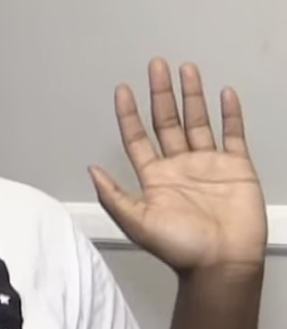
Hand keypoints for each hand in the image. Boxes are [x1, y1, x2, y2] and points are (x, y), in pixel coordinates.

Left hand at [89, 58, 266, 273]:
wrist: (221, 263)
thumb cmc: (179, 248)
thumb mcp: (137, 223)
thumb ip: (114, 195)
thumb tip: (90, 169)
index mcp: (154, 177)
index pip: (138, 138)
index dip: (129, 114)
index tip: (123, 90)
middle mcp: (179, 166)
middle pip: (167, 121)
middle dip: (161, 94)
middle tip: (156, 64)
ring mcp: (209, 164)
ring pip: (198, 122)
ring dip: (192, 96)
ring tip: (186, 69)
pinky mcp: (237, 167)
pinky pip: (233, 134)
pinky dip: (230, 114)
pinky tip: (224, 93)